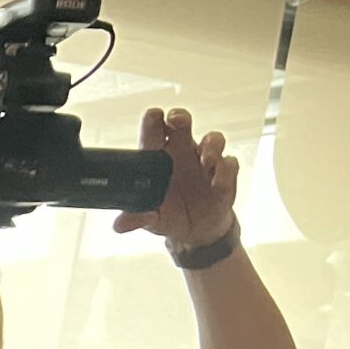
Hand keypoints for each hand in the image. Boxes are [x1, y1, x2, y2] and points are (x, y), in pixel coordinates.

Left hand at [114, 107, 237, 251]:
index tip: (153, 115)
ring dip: (211, 145)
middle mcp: (182, 153)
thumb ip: (136, 218)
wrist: (195, 233)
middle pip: (182, 124)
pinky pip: (229, 165)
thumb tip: (119, 225)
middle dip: (180, 117)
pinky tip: (216, 183)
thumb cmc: (169, 215)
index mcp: (159, 159)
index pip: (154, 133)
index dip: (154, 121)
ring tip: (206, 159)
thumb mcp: (150, 219)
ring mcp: (205, 162)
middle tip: (176, 120)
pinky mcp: (225, 175)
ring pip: (213, 140)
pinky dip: (225, 172)